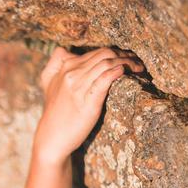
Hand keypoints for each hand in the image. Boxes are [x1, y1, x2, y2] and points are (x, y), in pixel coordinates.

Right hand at [34, 47, 142, 163]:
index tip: (127, 58)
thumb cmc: (54, 112)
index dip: (116, 52)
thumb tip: (66, 50)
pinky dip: (117, 72)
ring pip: (107, 64)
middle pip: (104, 54)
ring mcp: (78, 86)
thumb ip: (55, 64)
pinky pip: (105, 79)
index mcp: (65, 66)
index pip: (96, 52)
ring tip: (139, 69)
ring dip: (128, 63)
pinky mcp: (87, 101)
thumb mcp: (48, 82)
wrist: (52, 137)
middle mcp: (71, 73)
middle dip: (125, 55)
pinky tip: (125, 72)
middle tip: (137, 62)